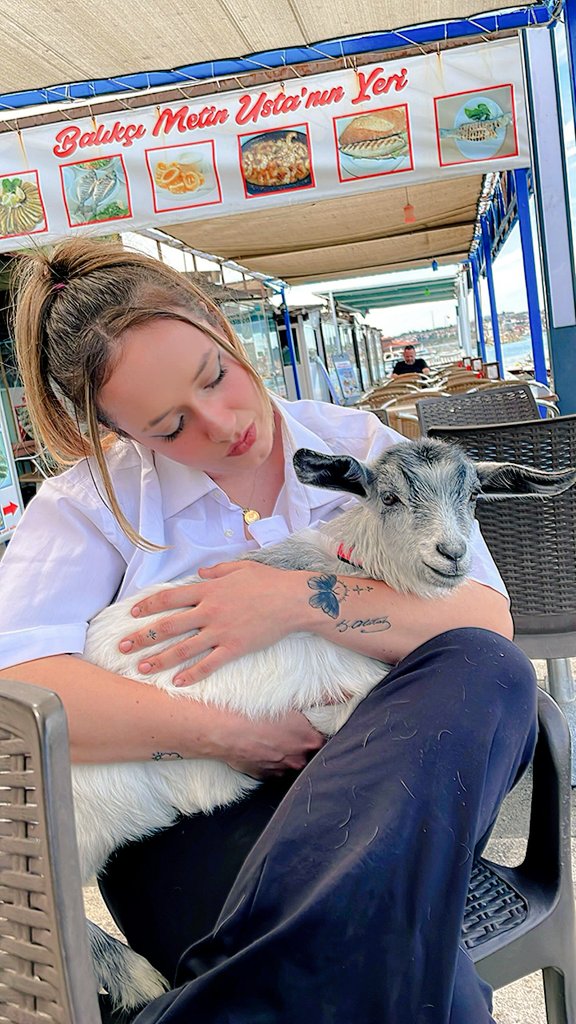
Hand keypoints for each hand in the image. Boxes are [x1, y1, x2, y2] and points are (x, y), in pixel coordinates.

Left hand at [119, 561, 303, 685]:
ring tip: (142, 668)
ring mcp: (220, 631)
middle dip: (142, 637)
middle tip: (122, 648)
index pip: (169, 598)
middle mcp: (209, 611)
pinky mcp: (234, 648)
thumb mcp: (240, 567)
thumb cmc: (268, 581)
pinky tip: (177, 683)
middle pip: (168, 626)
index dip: (148, 606)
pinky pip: (208, 664)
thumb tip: (200, 572)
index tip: (132, 615)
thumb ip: (217, 571)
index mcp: (208, 590)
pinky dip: (192, 674)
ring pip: (183, 648)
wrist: (292, 600)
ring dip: (159, 659)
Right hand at [215, 709, 324, 778]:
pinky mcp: (263, 775)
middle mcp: (297, 757)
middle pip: (306, 752)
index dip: (314, 730)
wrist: (224, 729)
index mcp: (308, 739)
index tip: (307, 723)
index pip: (322, 739)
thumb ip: (322, 698)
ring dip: (284, 752)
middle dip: (299, 742)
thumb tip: (344, 695)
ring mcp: (280, 768)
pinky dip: (269, 760)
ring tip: (270, 737)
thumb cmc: (254, 711)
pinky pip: (272, 769)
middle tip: (286, 728)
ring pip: (289, 761)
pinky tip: (260, 747)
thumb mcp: (290, 699)